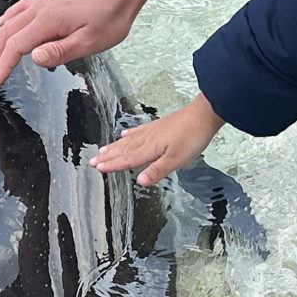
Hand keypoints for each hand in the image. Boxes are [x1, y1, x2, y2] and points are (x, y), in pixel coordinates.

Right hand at [0, 0, 143, 83]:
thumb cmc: (109, 19)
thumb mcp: (88, 42)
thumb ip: (59, 51)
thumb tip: (33, 57)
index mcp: (48, 22)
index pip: (16, 47)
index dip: (3, 65)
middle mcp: (40, 10)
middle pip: (6, 35)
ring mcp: (42, 4)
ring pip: (10, 23)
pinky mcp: (48, 2)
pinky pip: (19, 10)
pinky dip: (7, 21)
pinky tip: (2, 26)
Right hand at [94, 97, 226, 186]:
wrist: (204, 115)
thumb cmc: (192, 137)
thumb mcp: (176, 159)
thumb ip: (157, 170)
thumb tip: (140, 181)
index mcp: (150, 148)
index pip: (127, 159)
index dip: (112, 164)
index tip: (98, 168)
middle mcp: (147, 139)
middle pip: (123, 149)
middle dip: (108, 156)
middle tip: (93, 161)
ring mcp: (152, 131)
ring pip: (128, 141)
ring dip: (114, 146)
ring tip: (102, 150)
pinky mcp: (159, 126)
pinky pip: (139, 131)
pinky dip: (129, 134)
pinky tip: (124, 134)